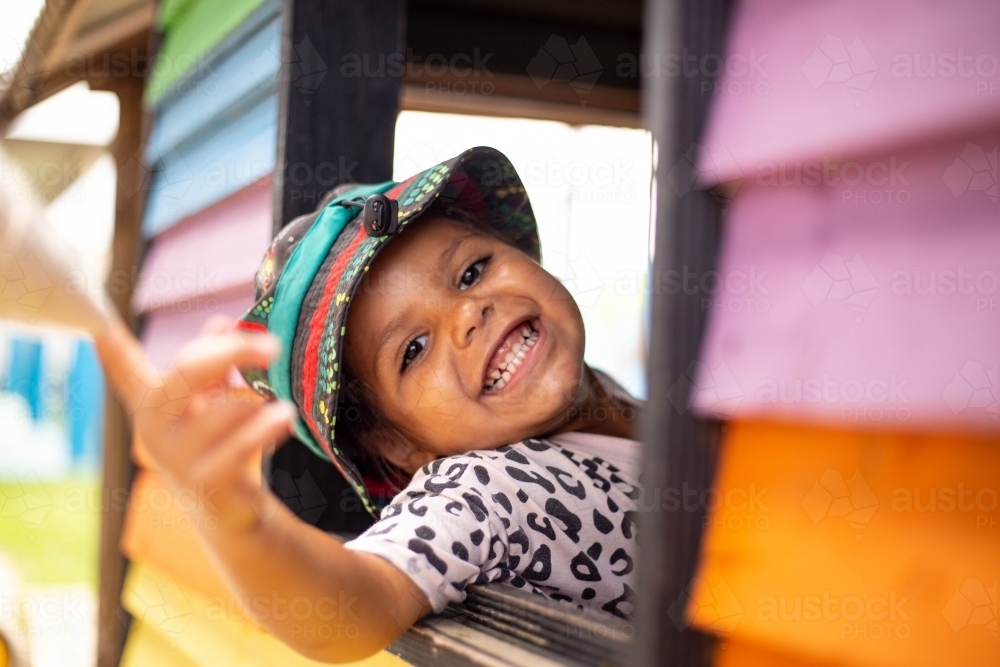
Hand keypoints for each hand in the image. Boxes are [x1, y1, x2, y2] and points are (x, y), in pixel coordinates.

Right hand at [95, 312, 294, 534]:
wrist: (228, 510)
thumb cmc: (218, 444)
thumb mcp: (212, 400)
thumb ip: (214, 361)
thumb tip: (222, 324)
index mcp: (152, 402)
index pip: (125, 368)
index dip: (111, 346)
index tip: (99, 324)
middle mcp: (153, 428)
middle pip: (187, 370)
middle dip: (233, 351)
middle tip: (271, 345)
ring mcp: (175, 457)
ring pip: (226, 408)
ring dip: (259, 404)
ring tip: (281, 410)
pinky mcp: (203, 482)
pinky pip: (241, 443)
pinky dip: (266, 427)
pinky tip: (284, 418)